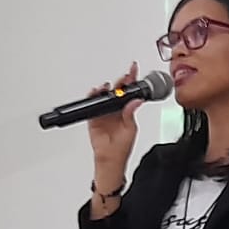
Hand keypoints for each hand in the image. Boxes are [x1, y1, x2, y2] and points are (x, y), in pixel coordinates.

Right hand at [88, 61, 142, 182]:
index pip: (129, 92)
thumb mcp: (130, 128)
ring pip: (104, 95)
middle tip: (123, 76)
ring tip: (108, 86)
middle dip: (120, 81)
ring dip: (105, 88)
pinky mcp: (94, 117)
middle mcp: (115, 109)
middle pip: (117, 91)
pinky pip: (92, 104)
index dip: (131, 80)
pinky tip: (96, 92)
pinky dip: (92, 97)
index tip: (133, 70)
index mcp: (126, 111)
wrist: (110, 158)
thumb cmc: (122, 146)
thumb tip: (136, 101)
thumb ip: (130, 113)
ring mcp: (104, 112)